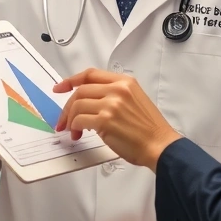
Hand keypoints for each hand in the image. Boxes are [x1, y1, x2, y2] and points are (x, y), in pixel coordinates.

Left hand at [53, 69, 181, 170]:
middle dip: (67, 106)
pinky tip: (79, 134)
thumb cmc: (149, 129)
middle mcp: (117, 89)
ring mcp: (111, 104)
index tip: (60, 87)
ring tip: (73, 132)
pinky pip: (80, 120)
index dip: (71, 80)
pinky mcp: (105, 120)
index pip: (91, 74)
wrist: (160, 145)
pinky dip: (75, 128)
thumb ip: (113, 95)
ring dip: (70, 120)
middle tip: (64, 120)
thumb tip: (88, 102)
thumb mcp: (134, 100)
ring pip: (77, 106)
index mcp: (125, 82)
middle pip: (80, 91)